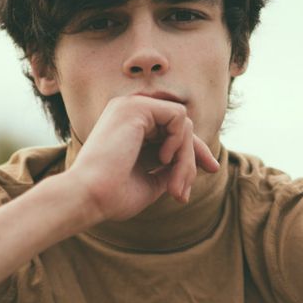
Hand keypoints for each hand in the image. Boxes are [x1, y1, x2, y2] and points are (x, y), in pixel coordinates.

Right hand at [70, 94, 218, 223]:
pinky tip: (161, 159)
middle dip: (190, 160)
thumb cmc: (113, 196)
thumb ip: (169, 168)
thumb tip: (192, 164)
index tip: (213, 169)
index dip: (195, 150)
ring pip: (183, 124)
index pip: (172, 131)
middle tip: (180, 193)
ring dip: (185, 158)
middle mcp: (128, 111)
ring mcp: (131, 106)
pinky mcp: (136, 106)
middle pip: (181, 128)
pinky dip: (179, 142)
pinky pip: (179, 117)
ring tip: (172, 185)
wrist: (90, 197)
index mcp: (129, 127)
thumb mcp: (150, 182)